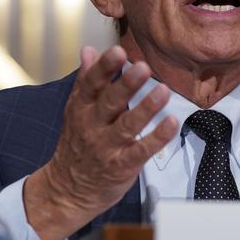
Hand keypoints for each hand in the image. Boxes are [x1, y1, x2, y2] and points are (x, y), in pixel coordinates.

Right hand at [24, 45, 177, 239]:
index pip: (91, 84)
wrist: (68, 190)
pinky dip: (157, 138)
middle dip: (127, 84)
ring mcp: (107, 147)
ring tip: (163, 91)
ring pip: (127, 125)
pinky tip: (171, 123)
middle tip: (143, 67)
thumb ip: (86, 80)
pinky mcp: (122, 165)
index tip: (117, 51)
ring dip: (146, 108)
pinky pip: (141, 150)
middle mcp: (92, 126)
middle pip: (110, 102)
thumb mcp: (76, 110)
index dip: (104, 67)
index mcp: (81, 109)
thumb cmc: (77, 145)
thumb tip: (88, 50)